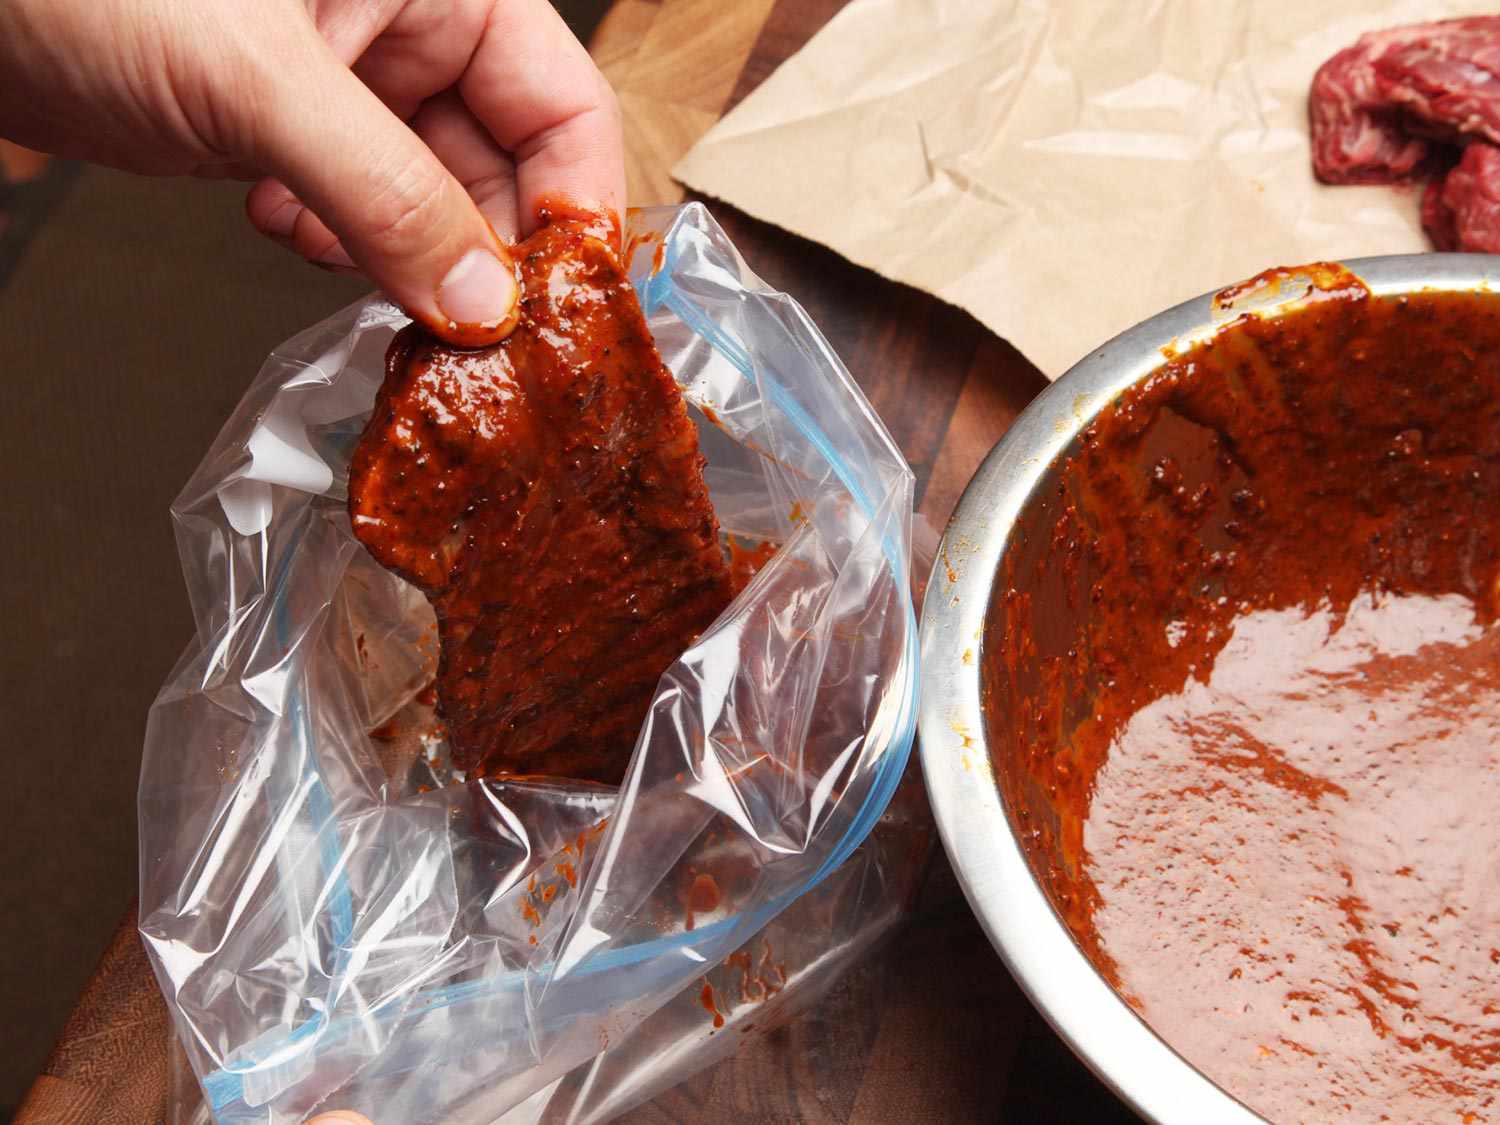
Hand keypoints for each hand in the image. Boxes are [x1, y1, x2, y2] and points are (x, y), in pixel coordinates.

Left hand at [0, 0, 622, 345]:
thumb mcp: (259, 81)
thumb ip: (384, 193)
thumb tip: (482, 300)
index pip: (562, 102)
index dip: (575, 205)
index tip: (566, 301)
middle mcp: (407, 30)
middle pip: (506, 167)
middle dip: (483, 252)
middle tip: (470, 331)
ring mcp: (349, 85)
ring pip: (432, 200)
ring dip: (405, 257)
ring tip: (359, 270)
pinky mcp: (293, 132)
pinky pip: (361, 212)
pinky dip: (339, 244)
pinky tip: (285, 229)